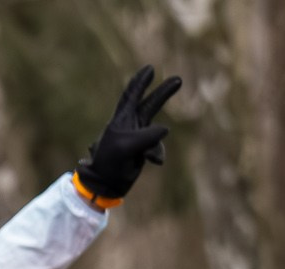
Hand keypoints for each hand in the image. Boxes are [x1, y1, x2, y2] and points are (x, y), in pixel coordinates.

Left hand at [75, 65, 180, 201]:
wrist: (105, 184)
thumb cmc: (110, 163)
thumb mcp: (127, 147)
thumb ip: (147, 136)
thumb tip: (165, 129)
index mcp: (121, 120)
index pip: (131, 96)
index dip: (140, 82)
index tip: (150, 68)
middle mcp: (129, 126)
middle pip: (148, 104)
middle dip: (163, 93)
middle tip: (178, 80)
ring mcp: (137, 138)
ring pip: (155, 127)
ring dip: (161, 131)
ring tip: (163, 138)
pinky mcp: (142, 150)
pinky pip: (156, 148)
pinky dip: (156, 153)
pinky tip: (155, 162)